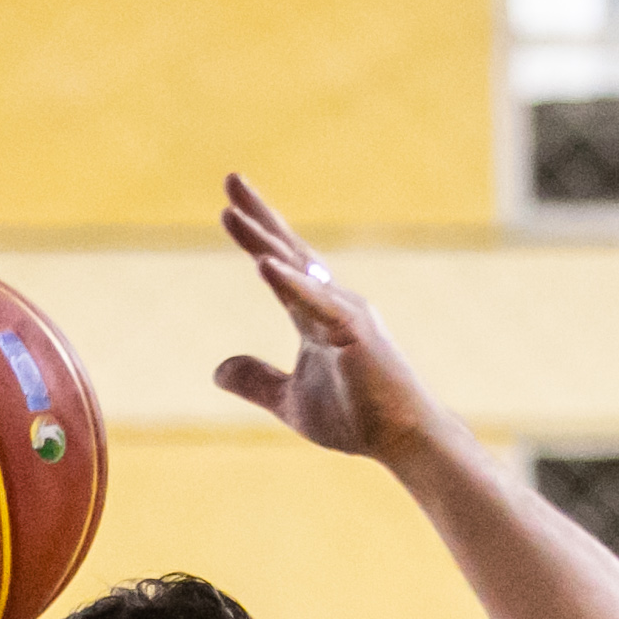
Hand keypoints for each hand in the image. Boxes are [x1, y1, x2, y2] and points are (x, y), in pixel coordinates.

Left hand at [212, 174, 450, 461]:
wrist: (402, 441)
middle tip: (231, 177)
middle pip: (289, 251)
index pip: (282, 264)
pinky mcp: (356, 332)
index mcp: (316, 314)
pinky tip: (262, 262)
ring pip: (298, 269)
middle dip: (259, 215)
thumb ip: (256, 381)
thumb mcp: (290, 401)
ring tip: (231, 212)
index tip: (229, 205)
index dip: (256, 234)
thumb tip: (216, 370)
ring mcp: (346, 313)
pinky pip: (316, 303)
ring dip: (264, 241)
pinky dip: (290, 282)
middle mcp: (333, 303)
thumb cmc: (357, 417)